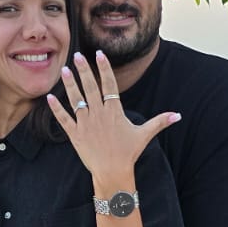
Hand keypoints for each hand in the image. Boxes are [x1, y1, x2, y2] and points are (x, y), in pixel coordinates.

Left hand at [47, 51, 179, 186]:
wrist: (112, 172)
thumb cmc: (128, 153)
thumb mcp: (144, 135)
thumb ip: (160, 122)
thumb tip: (178, 115)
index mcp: (114, 111)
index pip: (109, 84)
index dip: (104, 68)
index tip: (99, 54)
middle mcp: (99, 114)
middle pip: (90, 87)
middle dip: (84, 70)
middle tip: (77, 55)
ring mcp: (86, 124)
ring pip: (76, 100)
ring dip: (69, 84)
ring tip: (64, 70)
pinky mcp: (75, 135)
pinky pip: (64, 119)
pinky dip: (56, 108)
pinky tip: (49, 97)